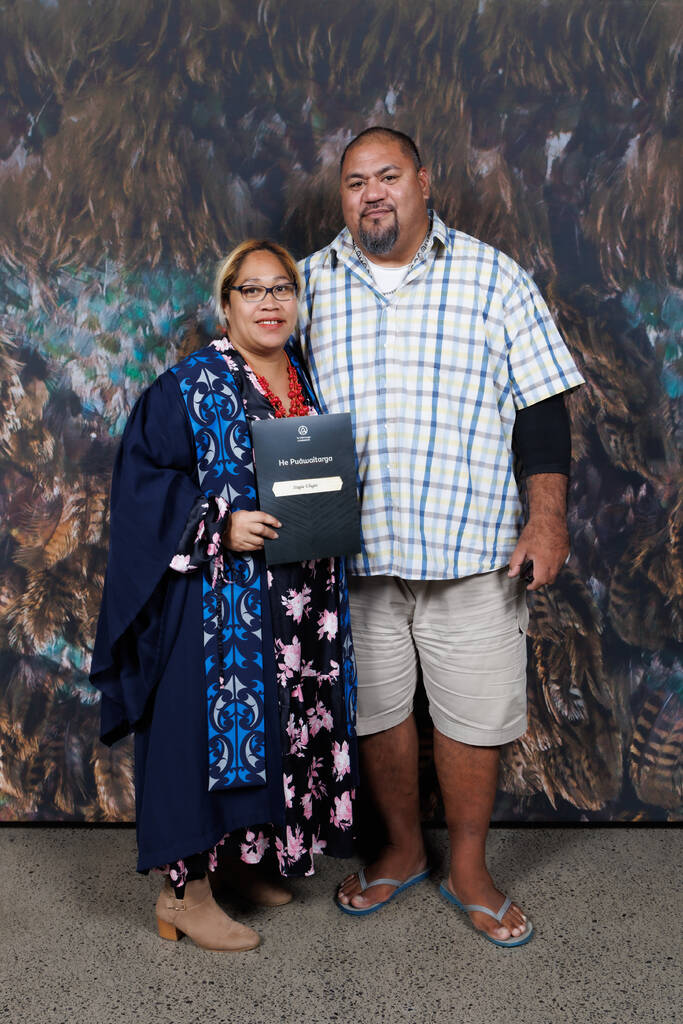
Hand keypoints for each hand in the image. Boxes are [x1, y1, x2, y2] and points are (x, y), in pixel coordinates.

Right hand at [222, 511, 280, 551]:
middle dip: (271, 533)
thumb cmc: (233, 521)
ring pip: (259, 541)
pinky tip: (260, 545)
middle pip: (262, 530)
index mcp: (245, 516)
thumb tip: (268, 522)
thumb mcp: (243, 514)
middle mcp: (244, 526)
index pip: (262, 517)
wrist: (220, 529)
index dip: (272, 520)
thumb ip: (254, 517)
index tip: (278, 524)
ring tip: (268, 541)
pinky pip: (253, 548)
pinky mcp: (240, 545)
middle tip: (275, 535)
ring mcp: (241, 537)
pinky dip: (258, 547)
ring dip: (265, 542)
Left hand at [508, 473, 568, 590]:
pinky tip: (544, 556)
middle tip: (531, 577)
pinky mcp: (566, 551)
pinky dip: (552, 564)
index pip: (540, 581)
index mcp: (544, 562)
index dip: (533, 586)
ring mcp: (562, 557)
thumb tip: (512, 574)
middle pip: (549, 580)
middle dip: (540, 581)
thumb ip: (516, 563)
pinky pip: (560, 563)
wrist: (550, 517)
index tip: (528, 585)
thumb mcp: (521, 547)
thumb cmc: (535, 531)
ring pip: (555, 572)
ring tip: (536, 565)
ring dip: (547, 572)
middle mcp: (555, 562)